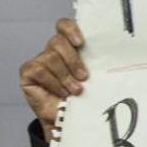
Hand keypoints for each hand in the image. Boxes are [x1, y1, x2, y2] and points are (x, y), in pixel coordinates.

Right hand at [19, 19, 87, 138]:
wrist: (68, 120)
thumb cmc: (83, 98)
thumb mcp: (95, 79)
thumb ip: (98, 65)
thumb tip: (118, 58)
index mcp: (70, 48)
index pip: (64, 26)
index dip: (71, 30)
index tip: (81, 43)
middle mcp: (53, 51)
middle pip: (58, 41)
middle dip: (73, 60)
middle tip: (84, 77)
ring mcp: (39, 60)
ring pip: (51, 57)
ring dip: (66, 77)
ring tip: (75, 91)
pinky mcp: (28, 71)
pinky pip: (40, 70)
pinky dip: (53, 83)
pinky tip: (61, 92)